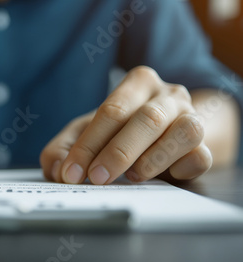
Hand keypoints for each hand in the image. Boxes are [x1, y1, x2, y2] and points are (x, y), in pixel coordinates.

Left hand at [40, 66, 211, 183]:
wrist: (162, 133)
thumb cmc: (118, 131)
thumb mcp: (85, 132)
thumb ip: (64, 148)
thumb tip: (57, 169)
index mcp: (138, 83)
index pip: (112, 110)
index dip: (89, 144)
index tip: (71, 172)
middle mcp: (169, 95)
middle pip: (148, 119)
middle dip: (117, 153)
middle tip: (96, 178)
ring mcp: (192, 118)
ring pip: (184, 133)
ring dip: (152, 160)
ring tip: (131, 177)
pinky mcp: (204, 147)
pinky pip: (200, 157)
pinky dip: (180, 169)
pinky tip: (162, 177)